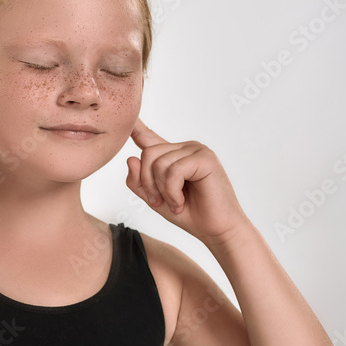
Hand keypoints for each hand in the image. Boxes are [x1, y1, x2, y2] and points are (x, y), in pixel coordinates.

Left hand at [126, 118, 248, 244]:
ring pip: (159, 162)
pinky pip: (174, 170)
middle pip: (148, 153)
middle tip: (160, 202)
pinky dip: (172, 191)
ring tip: (176, 203)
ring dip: (162, 190)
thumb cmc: (190, 214)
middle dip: (148, 183)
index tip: (128, 115)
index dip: (136, 127)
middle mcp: (184, 148)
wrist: (216, 230)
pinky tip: (181, 201)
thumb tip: (130, 158)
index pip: (149, 137)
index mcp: (173, 155)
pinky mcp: (205, 158)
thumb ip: (139, 182)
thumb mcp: (155, 200)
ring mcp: (196, 150)